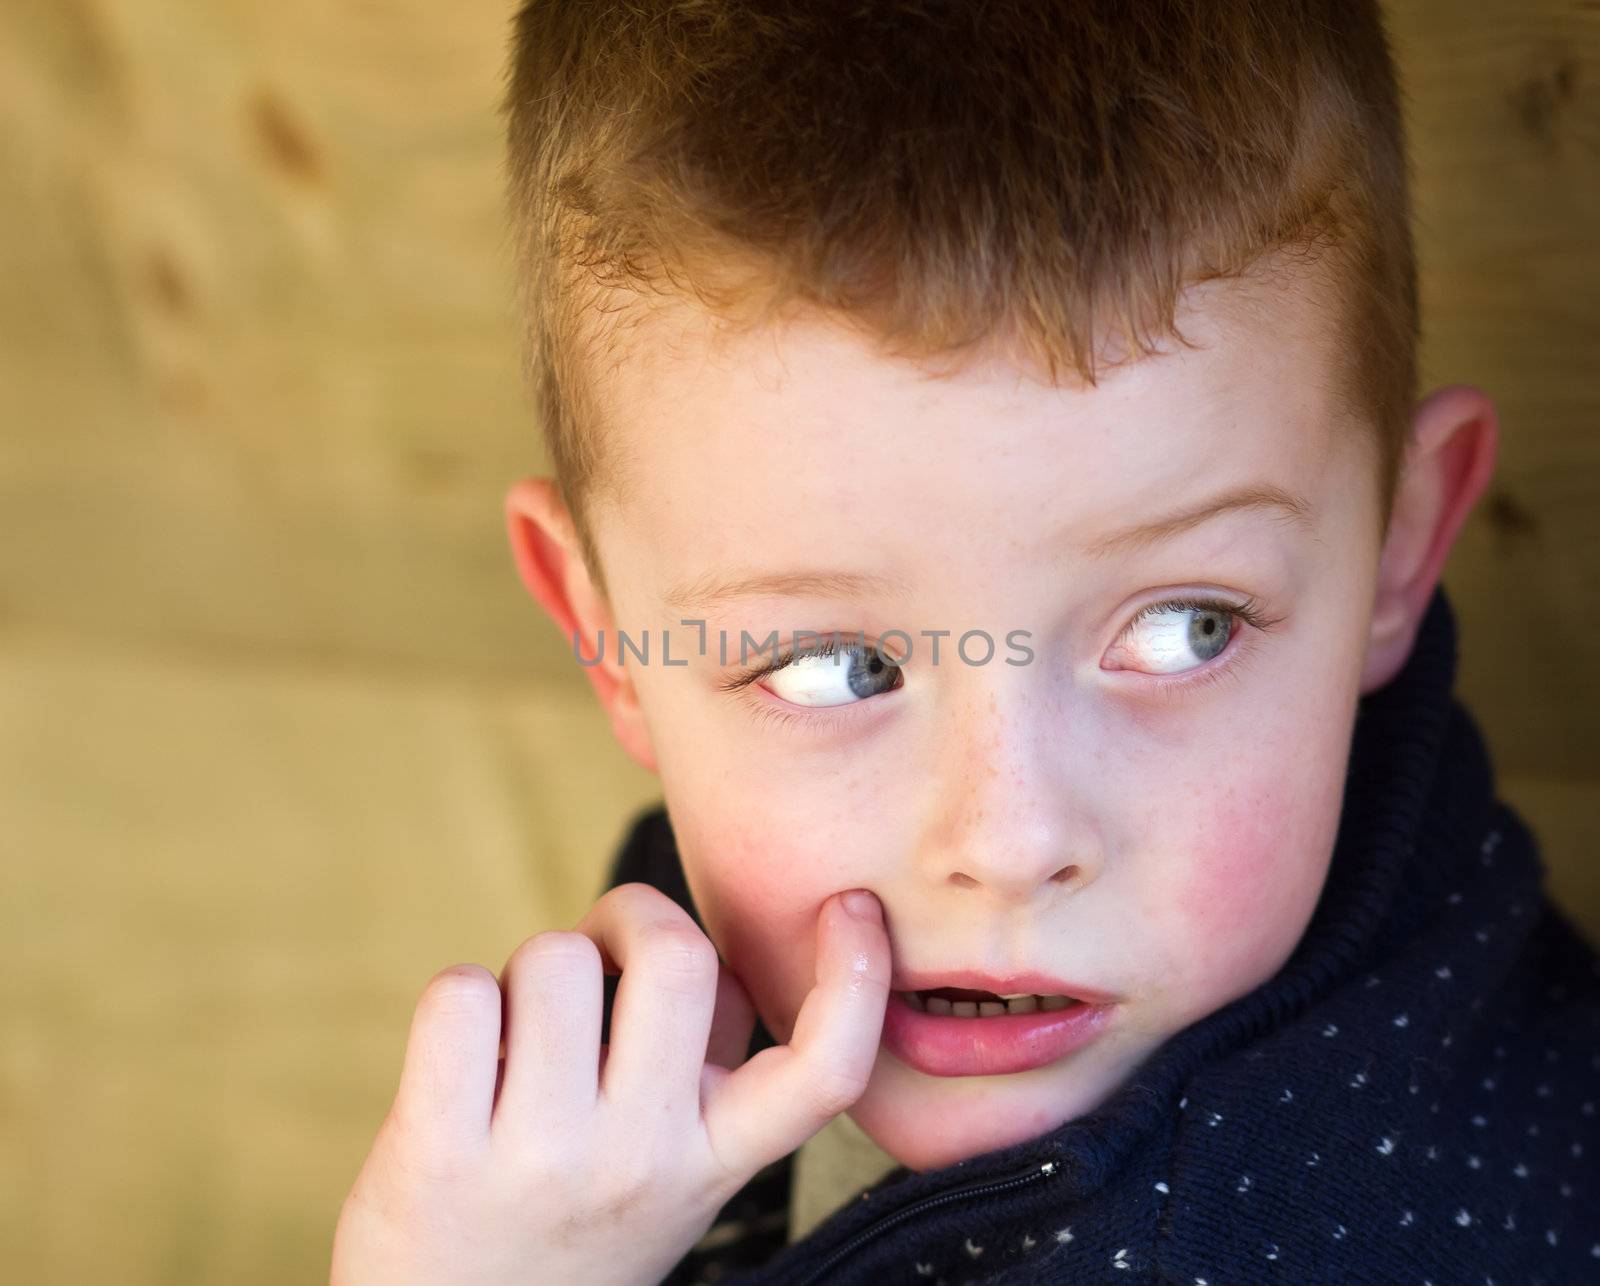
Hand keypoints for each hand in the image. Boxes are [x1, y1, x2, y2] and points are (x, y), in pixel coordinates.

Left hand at [329, 882, 889, 1285]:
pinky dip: (460, 999)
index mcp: (715, 1157)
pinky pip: (460, 994)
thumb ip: (709, 1065)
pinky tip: (466, 1056)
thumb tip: (715, 948)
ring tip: (521, 1032)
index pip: (822, 1071)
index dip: (855, 977)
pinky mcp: (440, 1151)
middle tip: (603, 949)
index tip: (850, 909)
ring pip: (554, 958)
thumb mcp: (676, 1168)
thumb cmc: (572, 1220)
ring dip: (531, 970)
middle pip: (677, 956)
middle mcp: (642, 1159)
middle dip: (633, 916)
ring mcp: (542, 1158)